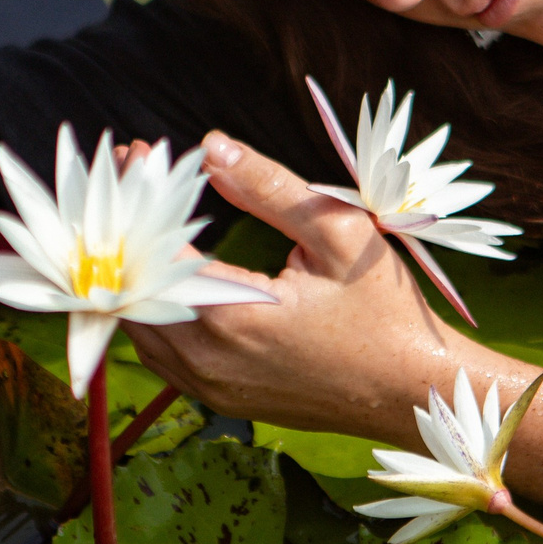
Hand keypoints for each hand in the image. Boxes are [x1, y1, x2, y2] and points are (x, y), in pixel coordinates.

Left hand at [120, 132, 475, 442]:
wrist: (412, 390)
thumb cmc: (385, 310)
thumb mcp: (338, 232)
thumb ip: (269, 188)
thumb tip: (212, 146)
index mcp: (232, 318)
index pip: (157, 247)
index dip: (145, 196)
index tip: (142, 153)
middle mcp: (207, 360)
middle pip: (133, 288)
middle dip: (131, 226)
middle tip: (137, 179)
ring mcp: (209, 386)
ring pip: (139, 326)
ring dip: (135, 270)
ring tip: (146, 217)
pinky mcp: (218, 397)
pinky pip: (160, 352)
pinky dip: (151, 310)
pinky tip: (163, 274)